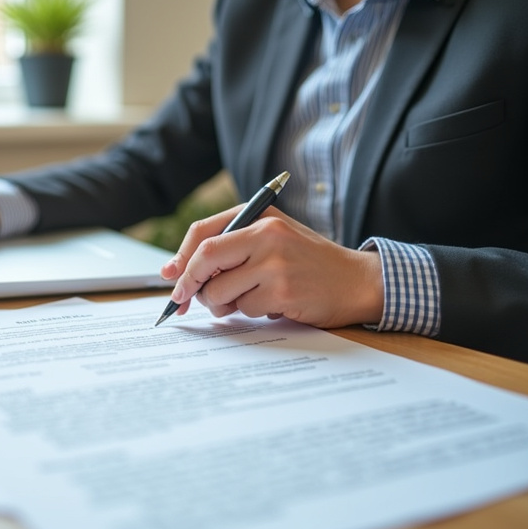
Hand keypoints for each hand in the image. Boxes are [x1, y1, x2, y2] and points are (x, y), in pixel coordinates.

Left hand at [159, 206, 383, 327]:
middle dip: (190, 284)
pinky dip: (252, 312)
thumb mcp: (272, 241)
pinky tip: (275, 304)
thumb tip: (176, 272)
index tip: (170, 277)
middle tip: (185, 300)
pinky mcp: (282, 290)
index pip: (203, 232)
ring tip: (249, 299)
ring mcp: (274, 263)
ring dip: (225, 304)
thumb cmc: (308, 262)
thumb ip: (229, 249)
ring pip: (219, 291)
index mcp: (259, 216)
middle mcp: (266, 234)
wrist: (357, 280)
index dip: (180, 258)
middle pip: (205, 259)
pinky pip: (244, 309)